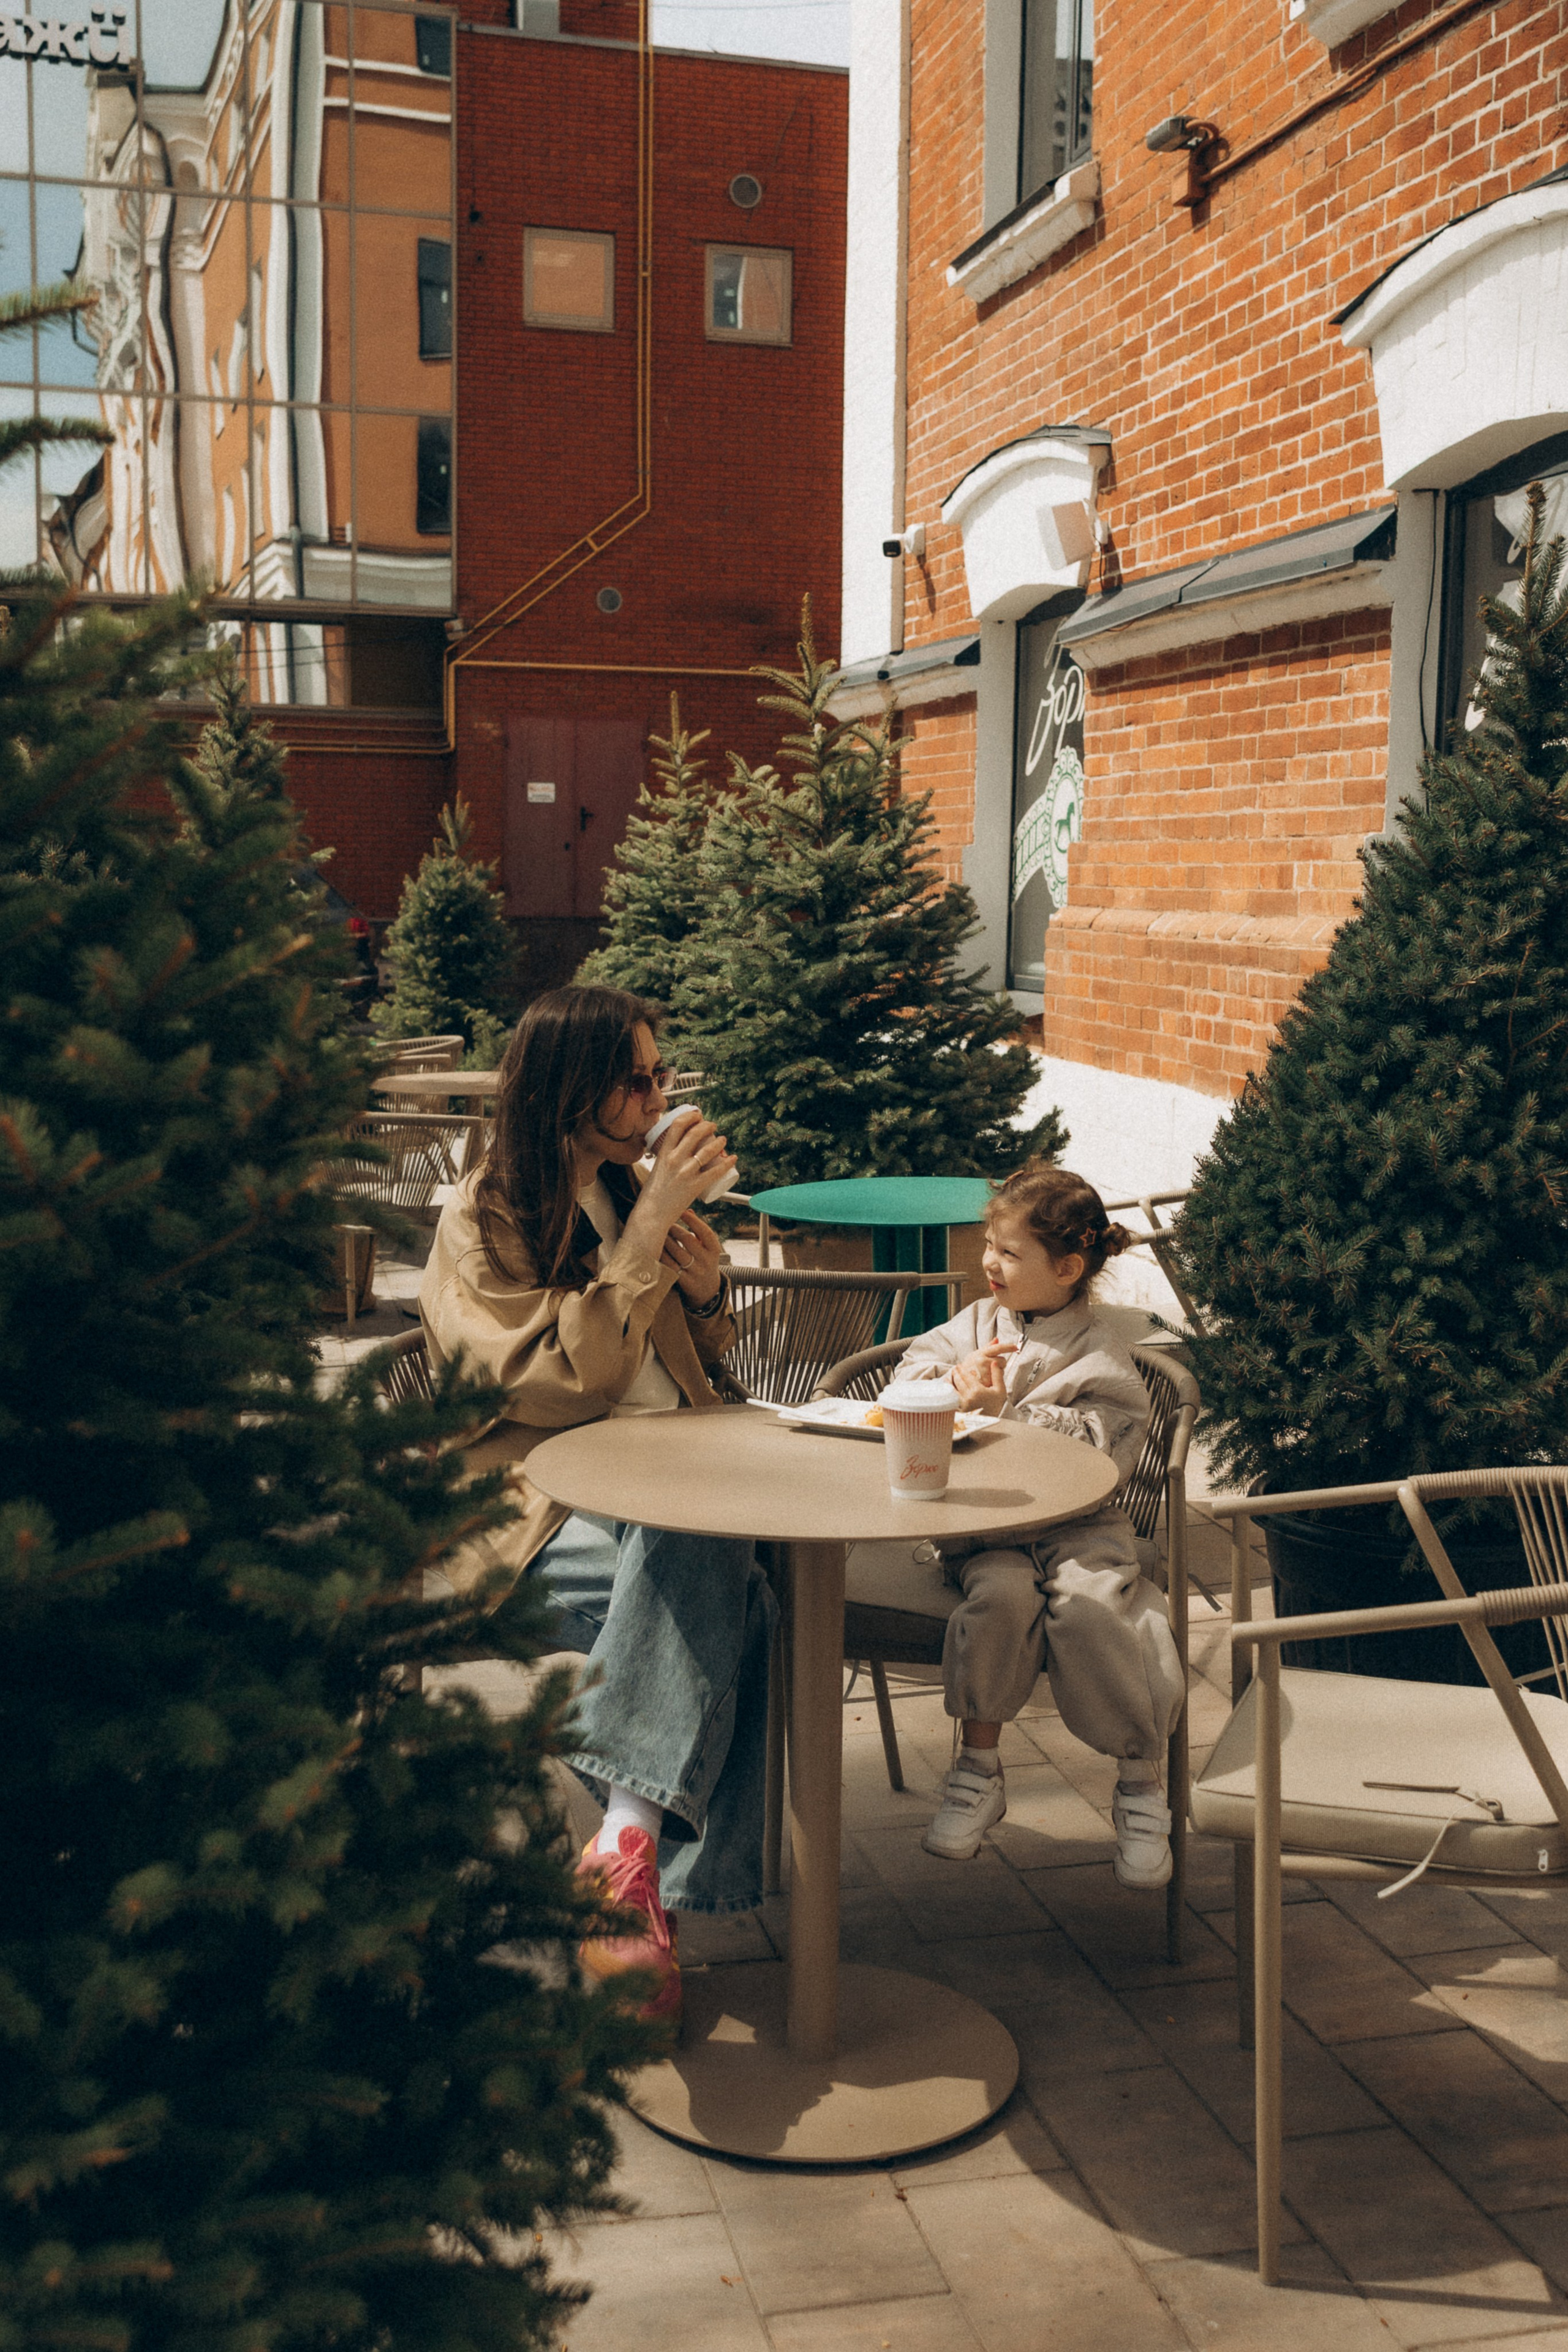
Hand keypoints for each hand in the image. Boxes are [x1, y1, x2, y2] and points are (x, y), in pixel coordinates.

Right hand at [625, 1111, 737, 1260]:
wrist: (651, 1214)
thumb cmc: (652, 1194)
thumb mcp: (656, 1169)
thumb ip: (666, 1159)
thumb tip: (676, 1150)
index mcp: (663, 1154)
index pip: (677, 1125)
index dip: (690, 1116)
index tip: (697, 1115)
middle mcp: (674, 1160)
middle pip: (695, 1133)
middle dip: (707, 1125)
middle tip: (712, 1126)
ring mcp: (685, 1173)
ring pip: (707, 1150)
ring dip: (719, 1141)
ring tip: (723, 1139)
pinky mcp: (694, 1186)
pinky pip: (715, 1172)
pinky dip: (727, 1163)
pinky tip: (733, 1158)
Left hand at [660, 1209, 723, 1305]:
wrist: (707, 1290)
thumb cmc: (704, 1261)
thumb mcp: (707, 1248)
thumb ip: (698, 1230)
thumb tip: (688, 1210)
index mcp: (714, 1250)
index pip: (705, 1232)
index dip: (693, 1220)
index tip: (682, 1211)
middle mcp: (707, 1261)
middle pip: (688, 1240)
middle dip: (674, 1229)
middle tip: (664, 1222)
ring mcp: (696, 1273)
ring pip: (677, 1253)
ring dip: (665, 1241)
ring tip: (657, 1233)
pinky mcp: (684, 1282)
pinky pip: (670, 1266)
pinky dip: (662, 1256)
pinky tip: (656, 1248)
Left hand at [952, 1343, 1013, 1415]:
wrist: (995, 1421)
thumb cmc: (998, 1404)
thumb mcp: (1000, 1389)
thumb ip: (997, 1375)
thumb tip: (994, 1362)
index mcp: (978, 1391)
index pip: (967, 1376)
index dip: (962, 1369)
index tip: (959, 1365)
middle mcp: (969, 1398)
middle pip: (959, 1381)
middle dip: (955, 1373)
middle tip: (954, 1368)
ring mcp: (963, 1405)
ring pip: (953, 1390)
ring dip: (950, 1382)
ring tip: (948, 1377)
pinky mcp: (959, 1411)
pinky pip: (952, 1399)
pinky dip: (949, 1393)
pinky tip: (946, 1389)